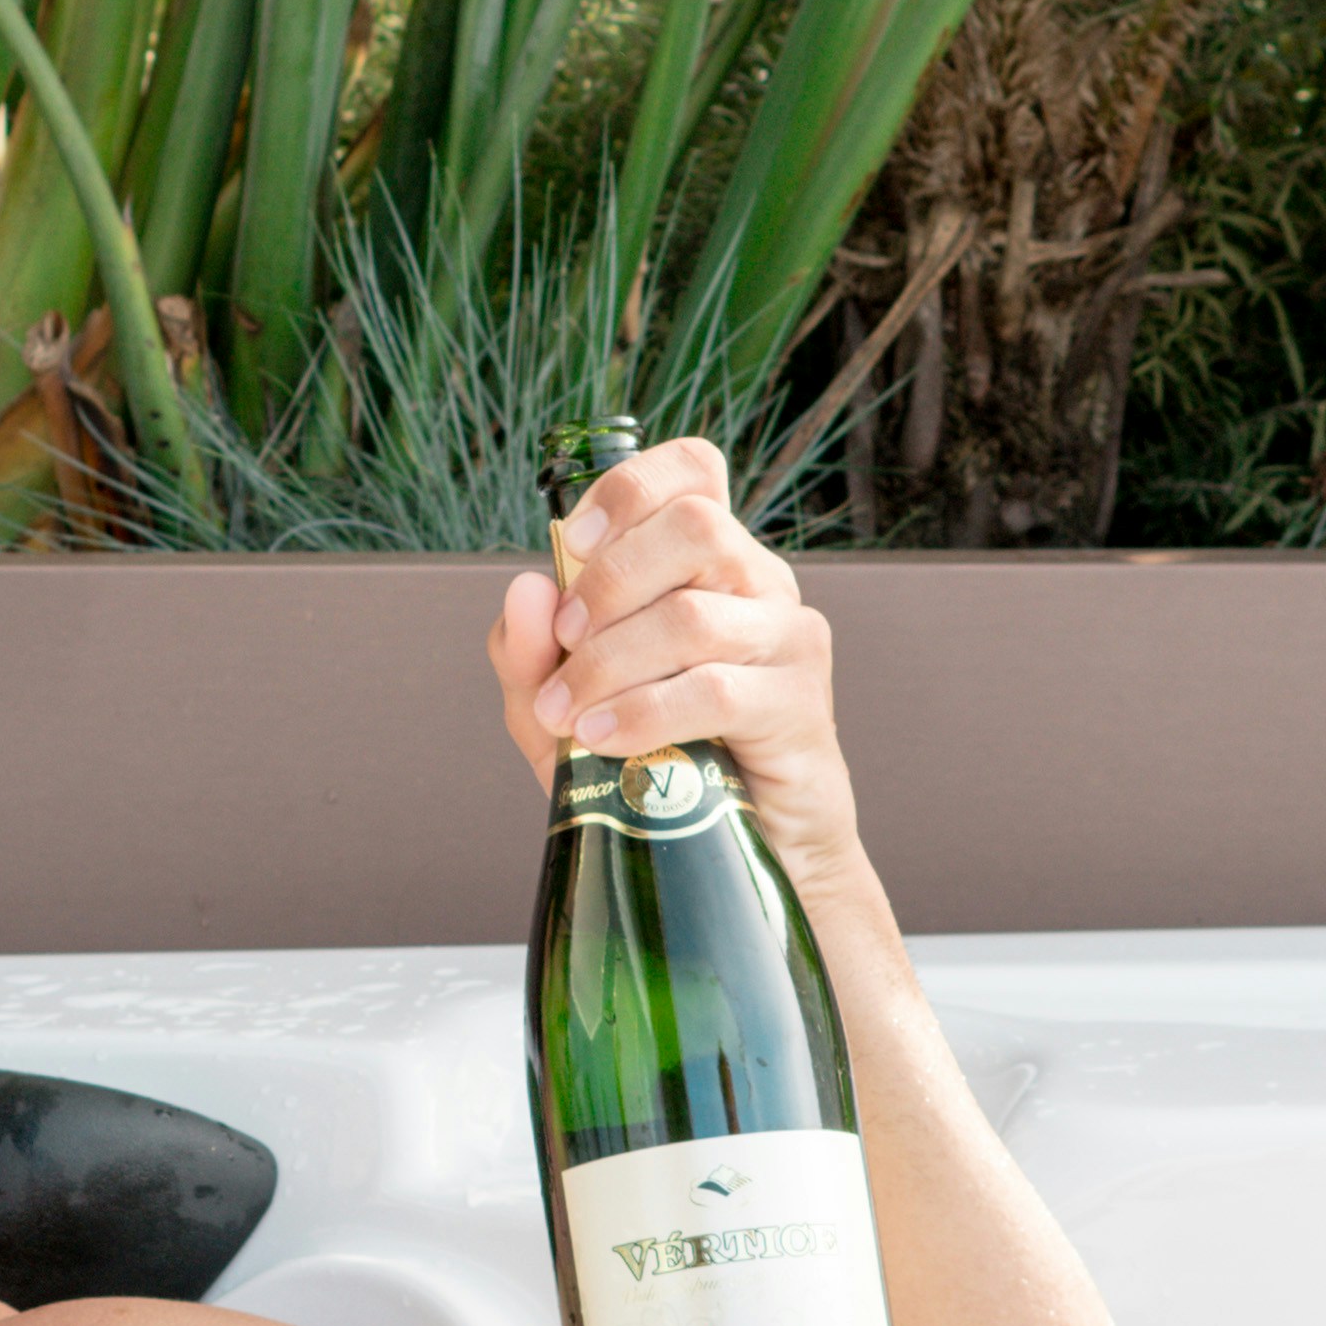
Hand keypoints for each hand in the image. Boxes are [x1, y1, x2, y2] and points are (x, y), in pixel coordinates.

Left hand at [483, 436, 876, 917]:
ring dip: (609, 664)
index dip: (631, 486)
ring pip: (693, 616)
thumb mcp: (565, 710)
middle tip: (565, 641)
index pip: (693, 470)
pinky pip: (717, 691)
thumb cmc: (654, 766)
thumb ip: (530, 654)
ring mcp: (787, 641)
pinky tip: (605, 742)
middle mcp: (758, 584)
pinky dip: (645, 713)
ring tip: (567, 717)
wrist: (739, 855)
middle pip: (695, 525)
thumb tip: (526, 587)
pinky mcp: (799, 707)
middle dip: (608, 579)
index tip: (575, 541)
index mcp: (709, 561)